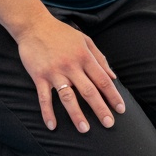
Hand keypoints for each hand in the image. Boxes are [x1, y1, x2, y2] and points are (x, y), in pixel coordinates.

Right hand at [16, 16, 125, 131]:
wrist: (34, 25)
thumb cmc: (62, 33)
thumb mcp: (85, 40)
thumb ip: (100, 58)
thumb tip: (113, 76)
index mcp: (85, 57)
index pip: (103, 79)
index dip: (113, 95)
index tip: (121, 109)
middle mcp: (71, 66)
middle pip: (89, 91)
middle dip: (100, 109)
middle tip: (109, 124)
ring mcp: (55, 72)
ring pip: (68, 97)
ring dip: (76, 114)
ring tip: (84, 129)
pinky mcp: (39, 76)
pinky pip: (44, 98)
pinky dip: (47, 112)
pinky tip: (52, 125)